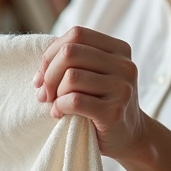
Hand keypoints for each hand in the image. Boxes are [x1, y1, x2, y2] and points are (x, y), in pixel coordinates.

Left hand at [32, 26, 148, 159]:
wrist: (130, 137)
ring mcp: (122, 88)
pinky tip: (60, 114)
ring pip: (71, 76)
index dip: (52, 53)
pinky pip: (74, 101)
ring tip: (56, 104)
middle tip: (45, 93)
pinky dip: (59, 107)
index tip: (42, 76)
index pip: (76, 34)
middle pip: (70, 52)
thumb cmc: (102, 103)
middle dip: (49, 74)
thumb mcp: (94, 75)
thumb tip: (40, 70)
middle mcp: (124, 65)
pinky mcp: (114, 112)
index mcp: (119, 49)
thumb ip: (73, 62)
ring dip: (55, 93)